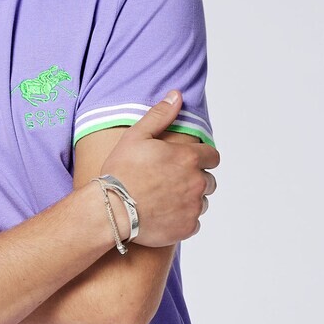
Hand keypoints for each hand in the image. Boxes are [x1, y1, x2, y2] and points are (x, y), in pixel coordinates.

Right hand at [99, 91, 219, 246]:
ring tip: (165, 201)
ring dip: (189, 201)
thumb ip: (160, 115)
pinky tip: (164, 216)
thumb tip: (176, 95)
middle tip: (170, 183)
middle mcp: (197, 182)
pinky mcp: (187, 227)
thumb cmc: (121, 172)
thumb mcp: (136, 136)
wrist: (111, 210)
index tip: (185, 164)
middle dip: (194, 180)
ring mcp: (193, 206)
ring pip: (201, 202)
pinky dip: (182, 220)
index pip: (212, 157)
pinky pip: (193, 223)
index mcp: (189, 158)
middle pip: (209, 181)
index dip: (201, 159)